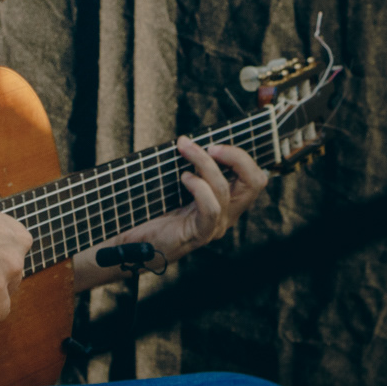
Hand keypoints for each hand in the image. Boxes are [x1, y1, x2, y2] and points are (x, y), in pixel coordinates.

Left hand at [72, 137, 268, 291]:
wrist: (131, 244)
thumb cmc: (152, 212)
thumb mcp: (176, 185)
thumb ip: (190, 168)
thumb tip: (187, 140)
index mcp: (226, 200)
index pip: (253, 176)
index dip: (241, 155)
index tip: (213, 141)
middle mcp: (227, 214)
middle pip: (255, 182)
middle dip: (237, 157)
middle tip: (211, 146)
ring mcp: (215, 226)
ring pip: (225, 190)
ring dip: (204, 164)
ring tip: (184, 151)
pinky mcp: (199, 234)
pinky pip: (211, 209)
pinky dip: (199, 188)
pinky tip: (184, 178)